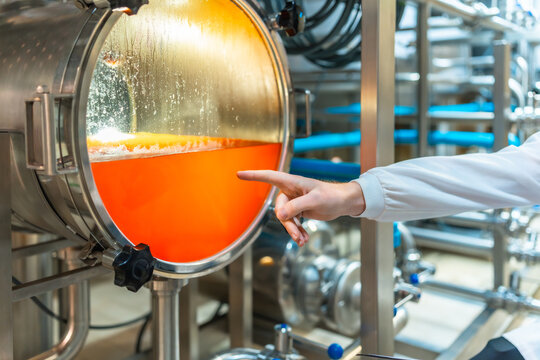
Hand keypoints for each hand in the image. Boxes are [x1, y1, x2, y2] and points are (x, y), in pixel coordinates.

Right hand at [237, 170, 365, 244]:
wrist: (344, 202)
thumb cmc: (332, 196)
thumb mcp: (315, 201)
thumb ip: (297, 206)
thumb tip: (280, 215)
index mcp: (292, 182)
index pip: (269, 176)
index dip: (254, 176)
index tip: (239, 174)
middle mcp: (290, 191)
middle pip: (279, 209)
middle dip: (288, 224)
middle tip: (298, 236)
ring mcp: (295, 201)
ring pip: (286, 219)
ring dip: (293, 231)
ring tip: (303, 240)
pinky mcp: (300, 211)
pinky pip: (293, 223)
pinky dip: (298, 232)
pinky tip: (304, 239)